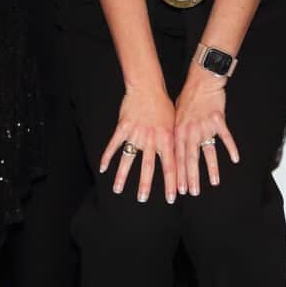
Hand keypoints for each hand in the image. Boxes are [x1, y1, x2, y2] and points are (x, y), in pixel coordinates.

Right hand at [100, 84, 175, 203]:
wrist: (147, 87)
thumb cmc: (163, 105)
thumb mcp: (174, 123)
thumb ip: (175, 142)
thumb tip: (183, 159)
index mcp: (166, 139)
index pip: (170, 166)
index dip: (172, 183)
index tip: (172, 197)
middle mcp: (151, 139)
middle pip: (148, 167)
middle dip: (145, 185)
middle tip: (142, 199)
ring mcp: (136, 134)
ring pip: (128, 159)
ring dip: (122, 176)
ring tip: (117, 190)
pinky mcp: (123, 128)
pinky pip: (114, 145)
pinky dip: (107, 157)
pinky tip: (102, 169)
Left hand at [170, 71, 238, 197]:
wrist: (202, 80)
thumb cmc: (188, 97)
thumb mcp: (175, 115)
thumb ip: (176, 133)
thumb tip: (174, 150)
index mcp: (178, 131)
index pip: (177, 158)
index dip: (178, 175)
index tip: (179, 190)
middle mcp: (190, 131)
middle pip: (190, 159)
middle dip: (191, 177)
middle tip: (193, 192)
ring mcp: (205, 126)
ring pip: (208, 151)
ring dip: (211, 168)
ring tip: (214, 182)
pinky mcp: (218, 120)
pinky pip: (226, 137)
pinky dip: (231, 148)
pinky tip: (235, 159)